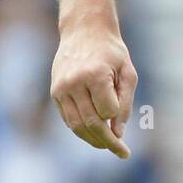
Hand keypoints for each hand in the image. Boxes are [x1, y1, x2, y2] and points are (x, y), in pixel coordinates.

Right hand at [50, 25, 136, 158]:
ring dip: (92, 139)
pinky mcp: (55, 92)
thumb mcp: (127, 72)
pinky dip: (80, 129)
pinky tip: (93, 134)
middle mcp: (74, 82)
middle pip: (90, 122)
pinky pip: (68, 118)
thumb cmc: (111, 52)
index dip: (117, 119)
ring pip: (76, 124)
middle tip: (121, 152)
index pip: (107, 111)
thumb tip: (118, 133)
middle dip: (107, 141)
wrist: (84, 31)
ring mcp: (61, 88)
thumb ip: (125, 103)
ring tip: (108, 146)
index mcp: (95, 74)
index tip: (125, 124)